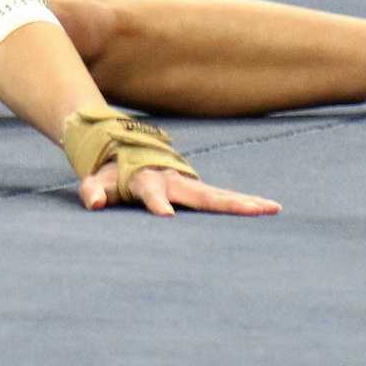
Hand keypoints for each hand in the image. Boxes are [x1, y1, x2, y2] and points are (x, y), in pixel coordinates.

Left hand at [80, 163, 281, 217]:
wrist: (125, 149)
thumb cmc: (109, 173)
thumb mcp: (96, 182)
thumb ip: (93, 191)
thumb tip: (93, 203)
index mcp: (146, 180)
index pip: (152, 193)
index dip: (157, 203)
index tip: (166, 216)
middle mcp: (173, 180)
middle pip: (203, 194)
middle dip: (227, 203)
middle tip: (254, 210)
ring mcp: (189, 185)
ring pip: (220, 195)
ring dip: (246, 202)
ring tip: (273, 208)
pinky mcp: (198, 191)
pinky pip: (223, 199)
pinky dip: (246, 204)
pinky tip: (271, 209)